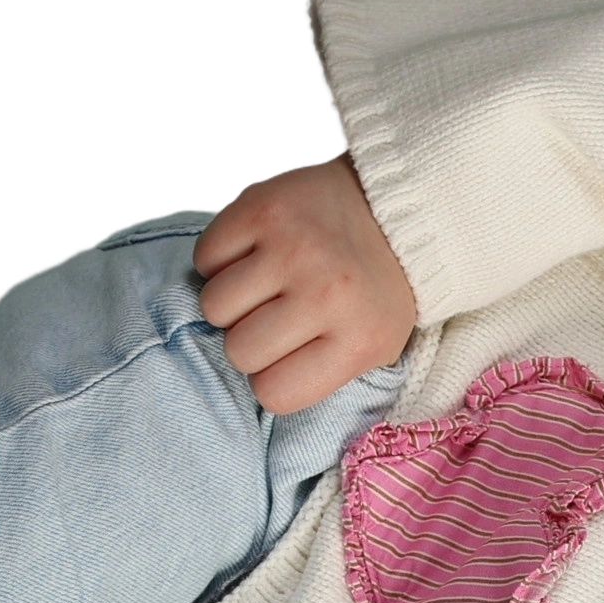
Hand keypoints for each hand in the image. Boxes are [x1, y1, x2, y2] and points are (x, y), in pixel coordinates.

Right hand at [192, 155, 420, 415]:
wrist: (397, 210)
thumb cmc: (377, 290)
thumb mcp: (376, 349)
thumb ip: (323, 375)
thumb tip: (258, 390)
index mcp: (358, 340)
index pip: (274, 394)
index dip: (272, 379)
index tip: (286, 357)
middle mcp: (325, 294)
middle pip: (239, 351)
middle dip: (249, 339)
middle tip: (274, 316)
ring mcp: (292, 247)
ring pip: (214, 305)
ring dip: (231, 301)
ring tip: (262, 285)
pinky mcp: (262, 208)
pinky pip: (206, 256)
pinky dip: (220, 260)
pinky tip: (252, 255)